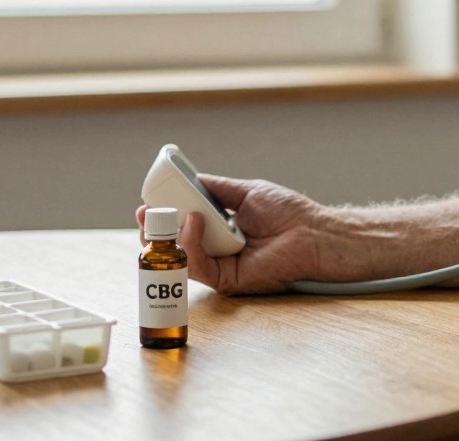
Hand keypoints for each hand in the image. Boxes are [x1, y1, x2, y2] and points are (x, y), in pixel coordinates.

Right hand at [135, 175, 324, 294]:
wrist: (314, 232)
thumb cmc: (288, 213)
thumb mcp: (245, 192)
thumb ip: (216, 188)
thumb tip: (188, 179)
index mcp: (219, 228)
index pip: (182, 224)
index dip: (163, 215)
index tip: (147, 201)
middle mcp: (216, 248)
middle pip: (174, 245)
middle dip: (153, 230)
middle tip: (144, 214)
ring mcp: (220, 265)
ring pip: (179, 257)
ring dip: (167, 236)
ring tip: (165, 215)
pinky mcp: (226, 279)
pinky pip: (197, 266)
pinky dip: (189, 244)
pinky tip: (194, 223)